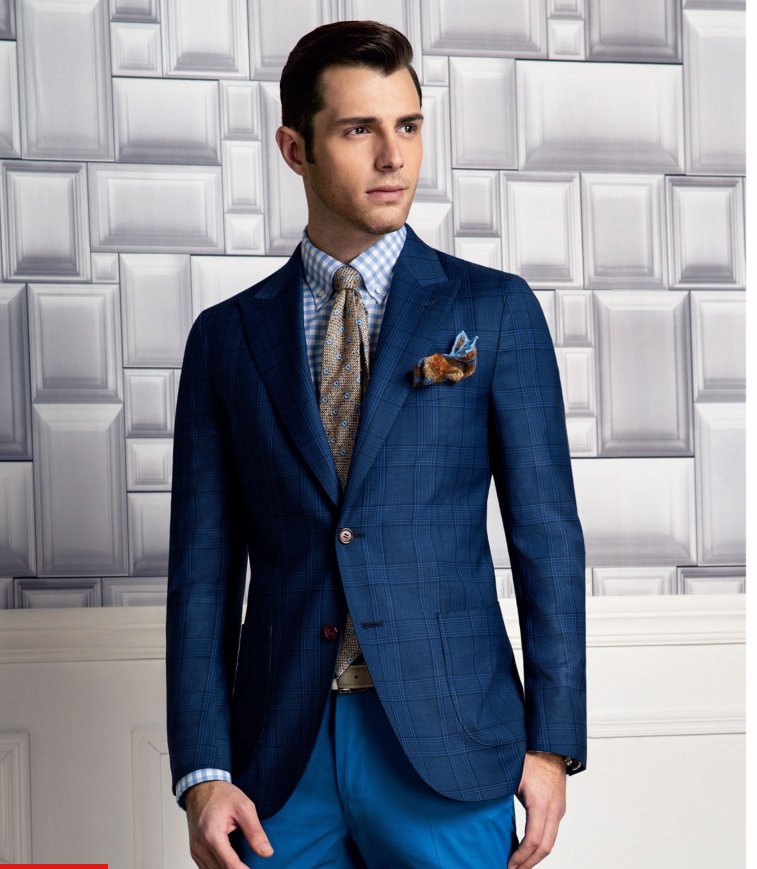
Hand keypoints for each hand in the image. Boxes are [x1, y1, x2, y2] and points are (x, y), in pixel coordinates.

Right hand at [185, 780, 273, 866]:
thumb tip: (266, 852)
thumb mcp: (244, 807)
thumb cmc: (222, 795)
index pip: (230, 865)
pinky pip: (207, 868)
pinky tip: (231, 863)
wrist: (201, 788)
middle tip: (252, 865)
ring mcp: (195, 850)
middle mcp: (200, 846)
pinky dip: (219, 868)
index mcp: (212, 835)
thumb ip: (255, 831)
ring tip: (244, 864)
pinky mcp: (195, 851)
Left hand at [507, 751, 566, 868]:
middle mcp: (553, 809)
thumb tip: (480, 805)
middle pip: (545, 848)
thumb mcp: (511, 775)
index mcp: (540, 804)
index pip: (534, 841)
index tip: (508, 864)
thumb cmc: (530, 756)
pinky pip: (551, 832)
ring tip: (519, 863)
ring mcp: (558, 809)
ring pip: (550, 841)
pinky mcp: (558, 807)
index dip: (521, 857)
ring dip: (535, 856)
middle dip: (529, 863)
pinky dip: (540, 844)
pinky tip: (528, 847)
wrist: (550, 744)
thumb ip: (499, 794)